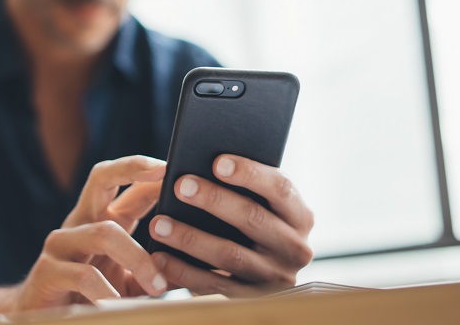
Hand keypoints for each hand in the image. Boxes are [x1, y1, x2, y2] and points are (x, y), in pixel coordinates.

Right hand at [12, 155, 168, 310]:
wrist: (44, 322)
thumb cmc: (94, 298)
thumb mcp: (133, 281)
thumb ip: (160, 269)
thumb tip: (202, 263)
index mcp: (104, 219)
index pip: (130, 185)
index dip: (153, 171)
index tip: (180, 166)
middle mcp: (81, 222)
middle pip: (101, 177)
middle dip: (132, 167)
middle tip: (161, 170)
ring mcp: (62, 243)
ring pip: (104, 233)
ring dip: (137, 259)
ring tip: (157, 287)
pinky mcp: (46, 270)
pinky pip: (83, 275)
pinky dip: (107, 292)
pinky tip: (119, 305)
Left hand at [149, 154, 313, 295]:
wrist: (264, 275)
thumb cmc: (255, 224)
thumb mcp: (264, 207)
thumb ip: (247, 188)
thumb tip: (206, 162)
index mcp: (300, 216)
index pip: (281, 188)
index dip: (250, 173)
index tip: (217, 161)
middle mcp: (294, 248)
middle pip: (253, 219)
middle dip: (214, 200)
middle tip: (180, 185)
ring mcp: (274, 276)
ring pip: (230, 254)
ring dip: (190, 238)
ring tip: (159, 223)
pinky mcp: (250, 298)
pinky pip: (214, 284)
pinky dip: (184, 271)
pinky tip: (161, 257)